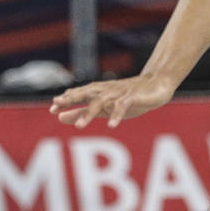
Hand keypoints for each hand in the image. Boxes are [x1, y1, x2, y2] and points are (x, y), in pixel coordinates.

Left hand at [50, 72, 175, 128]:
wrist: (156, 84)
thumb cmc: (128, 96)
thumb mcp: (102, 107)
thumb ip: (81, 112)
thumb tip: (59, 117)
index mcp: (97, 92)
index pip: (78, 95)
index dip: (66, 101)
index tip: (53, 108)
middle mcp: (105, 91)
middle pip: (85, 94)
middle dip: (71, 99)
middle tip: (57, 105)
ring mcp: (118, 93)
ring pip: (101, 102)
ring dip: (89, 113)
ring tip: (79, 126)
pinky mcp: (132, 97)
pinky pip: (122, 106)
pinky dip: (116, 115)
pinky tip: (111, 125)